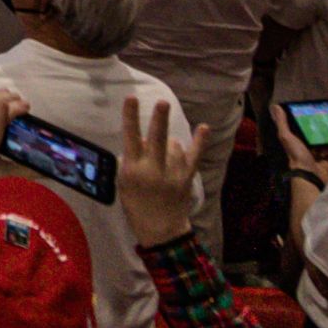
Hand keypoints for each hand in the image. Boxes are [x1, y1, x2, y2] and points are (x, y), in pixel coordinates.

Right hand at [117, 98, 221, 248]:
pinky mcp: (186, 177)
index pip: (130, 138)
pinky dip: (199, 141)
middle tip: (162, 102)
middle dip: (159, 119)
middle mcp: (153, 169)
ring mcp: (172, 173)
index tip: (131, 98)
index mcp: (133, 170)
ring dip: (168, 142)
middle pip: (156, 139)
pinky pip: (194, 156)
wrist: (160, 230)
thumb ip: (129, 161)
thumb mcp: (124, 184)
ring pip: (173, 144)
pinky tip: (203, 127)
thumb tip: (138, 140)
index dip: (130, 117)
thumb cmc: (136, 206)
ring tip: (163, 156)